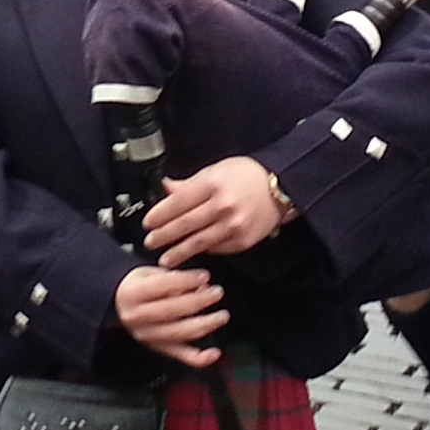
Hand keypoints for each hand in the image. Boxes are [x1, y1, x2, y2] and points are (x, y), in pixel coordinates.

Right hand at [115, 265, 226, 365]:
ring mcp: (148, 336)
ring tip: (222, 315)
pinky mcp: (158, 348)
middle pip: (172, 311)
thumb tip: (202, 284)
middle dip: (198, 301)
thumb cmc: (140, 286)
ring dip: (204, 324)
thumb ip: (174, 278)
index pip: (162, 286)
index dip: (186, 281)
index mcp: (132, 295)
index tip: (205, 276)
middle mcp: (137, 318)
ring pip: (179, 333)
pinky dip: (199, 358)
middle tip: (217, 292)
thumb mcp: (150, 273)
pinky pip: (180, 356)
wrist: (119, 304)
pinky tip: (214, 353)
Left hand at [144, 155, 290, 265]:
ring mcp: (234, 225)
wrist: (281, 187)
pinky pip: (217, 249)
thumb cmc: (248, 175)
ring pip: (199, 242)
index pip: (177, 202)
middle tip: (151, 242)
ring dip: (179, 252)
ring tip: (165, 259)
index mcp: (212, 184)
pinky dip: (202, 252)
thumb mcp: (216, 170)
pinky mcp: (243, 240)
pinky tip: (191, 254)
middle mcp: (223, 205)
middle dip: (163, 236)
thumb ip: (189, 183)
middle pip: (185, 225)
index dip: (159, 215)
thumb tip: (166, 187)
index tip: (148, 223)